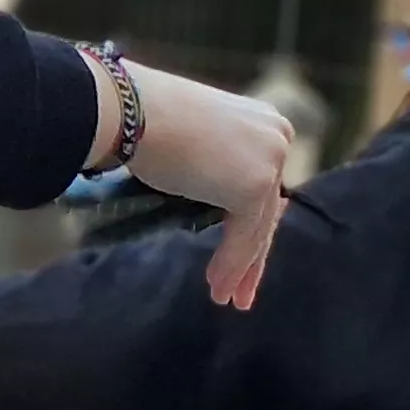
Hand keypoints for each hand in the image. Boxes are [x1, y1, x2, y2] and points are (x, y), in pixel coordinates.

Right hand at [123, 64, 293, 310]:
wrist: (131, 110)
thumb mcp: (198, 141)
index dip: (255, 223)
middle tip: (245, 290)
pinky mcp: (254, 186)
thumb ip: (219, 166)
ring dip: (241, 268)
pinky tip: (218, 289)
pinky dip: (232, 266)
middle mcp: (277, 138)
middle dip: (253, 254)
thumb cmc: (148, 120)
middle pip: (267, 209)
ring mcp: (270, 161)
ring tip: (228, 299)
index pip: (266, 185)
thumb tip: (222, 200)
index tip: (247, 254)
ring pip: (258, 227)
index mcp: (266, 123)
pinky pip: (245, 237)